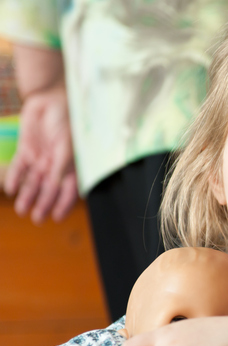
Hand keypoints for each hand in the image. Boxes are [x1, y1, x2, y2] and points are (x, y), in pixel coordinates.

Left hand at [3, 84, 76, 223]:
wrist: (48, 98)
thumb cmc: (65, 120)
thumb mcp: (65, 145)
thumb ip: (61, 166)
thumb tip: (56, 185)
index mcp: (71, 165)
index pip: (68, 190)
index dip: (63, 204)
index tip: (57, 217)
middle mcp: (56, 164)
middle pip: (49, 189)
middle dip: (43, 204)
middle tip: (36, 219)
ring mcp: (41, 158)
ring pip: (33, 182)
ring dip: (27, 196)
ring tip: (21, 210)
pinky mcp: (27, 150)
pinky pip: (19, 168)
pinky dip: (14, 178)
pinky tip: (10, 189)